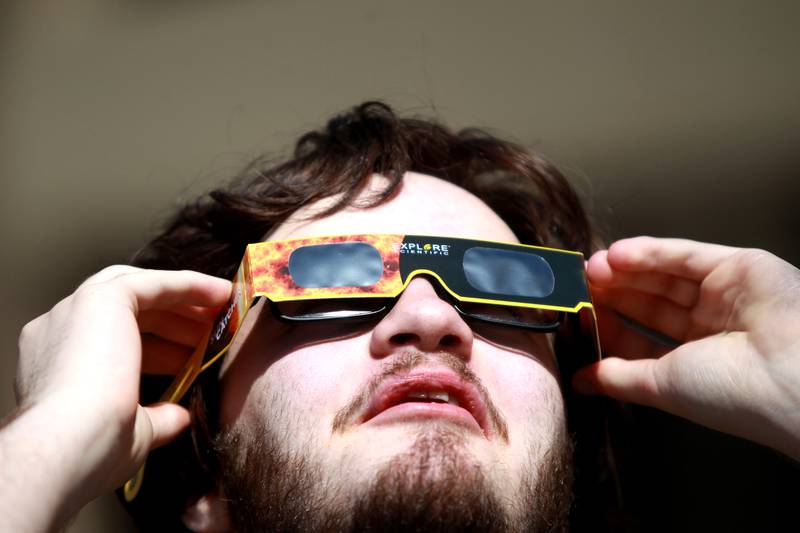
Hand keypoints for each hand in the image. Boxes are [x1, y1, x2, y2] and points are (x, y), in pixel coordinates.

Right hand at [4, 266, 229, 529]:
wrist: (69, 446)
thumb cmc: (90, 451)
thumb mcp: (132, 432)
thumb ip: (157, 418)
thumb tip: (181, 416)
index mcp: (55, 363)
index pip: (112, 340)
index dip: (158, 346)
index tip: (193, 356)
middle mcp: (58, 329)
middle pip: (127, 310)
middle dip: (174, 320)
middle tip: (212, 333)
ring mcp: (76, 309)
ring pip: (139, 290)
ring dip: (185, 300)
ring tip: (223, 314)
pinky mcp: (102, 297)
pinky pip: (154, 282)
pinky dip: (190, 284)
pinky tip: (221, 293)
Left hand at [574, 237, 799, 460]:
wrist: (791, 376)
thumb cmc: (733, 393)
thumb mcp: (661, 385)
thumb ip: (618, 377)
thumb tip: (580, 380)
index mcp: (698, 362)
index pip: (643, 337)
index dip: (610, 325)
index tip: (579, 317)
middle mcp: (714, 328)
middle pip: (652, 301)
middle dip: (613, 292)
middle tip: (579, 285)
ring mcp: (728, 295)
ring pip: (666, 275)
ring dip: (626, 269)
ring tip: (591, 268)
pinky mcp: (741, 266)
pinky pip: (686, 255)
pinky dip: (649, 252)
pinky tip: (616, 255)